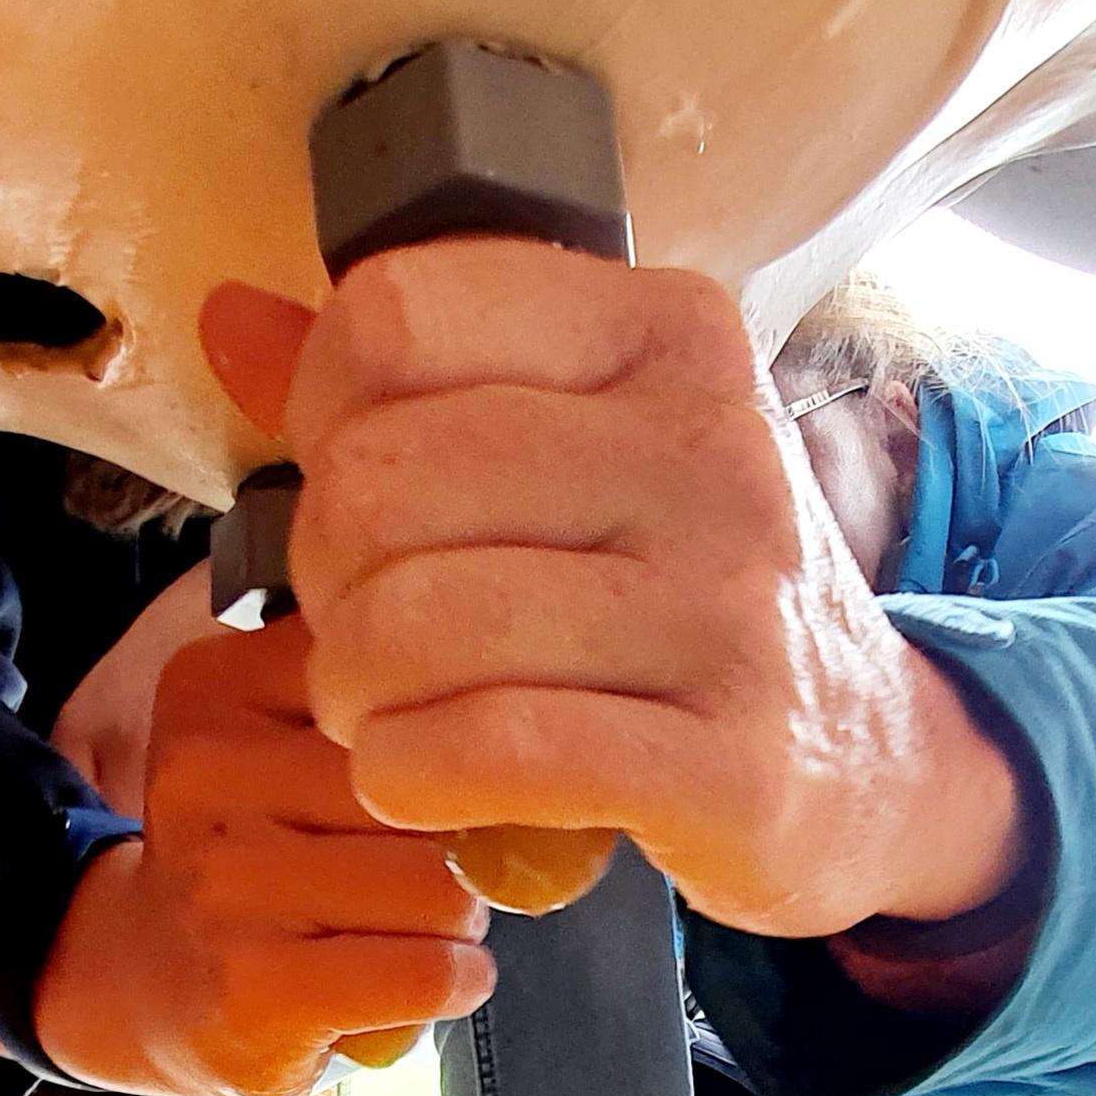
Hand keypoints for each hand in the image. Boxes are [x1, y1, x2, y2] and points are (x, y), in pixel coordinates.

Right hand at [0, 618, 490, 1095]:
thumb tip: (533, 704)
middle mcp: (205, 771)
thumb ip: (389, 695)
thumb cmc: (265, 851)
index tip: (454, 767)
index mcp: (220, 684)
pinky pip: (428, 970)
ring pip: (442, 883)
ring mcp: (222, 883)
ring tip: (416, 921)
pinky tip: (425, 977)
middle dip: (468, 836)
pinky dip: (456, 981)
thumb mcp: (287, 736)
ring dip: (462, 916)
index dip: (466, 734)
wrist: (153, 984)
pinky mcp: (252, 988)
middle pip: (435, 785)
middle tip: (434, 863)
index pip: (411, 678)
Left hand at [199, 244, 1025, 938]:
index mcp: (667, 337)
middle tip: (360, 627)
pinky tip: (416, 776)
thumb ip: (408, 387)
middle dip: (326, 576)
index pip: (396, 319)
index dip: (321, 411)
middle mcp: (713, 451)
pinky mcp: (732, 763)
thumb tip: (230, 319)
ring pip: (419, 624)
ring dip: (354, 691)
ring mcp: (732, 610)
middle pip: (383, 481)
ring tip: (381, 709)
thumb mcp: (580, 453)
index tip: (355, 482)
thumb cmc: (680, 593)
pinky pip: (492, 749)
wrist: (865, 759)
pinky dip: (408, 774)